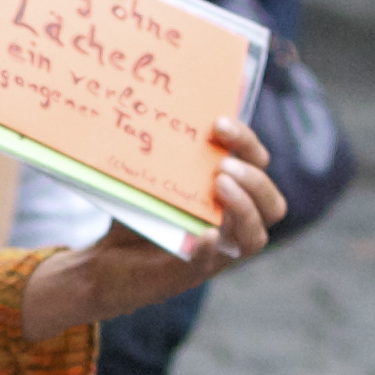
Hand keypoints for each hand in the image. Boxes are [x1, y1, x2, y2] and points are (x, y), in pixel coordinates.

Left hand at [16, 120, 284, 338]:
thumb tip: (159, 100)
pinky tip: (203, 233)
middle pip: (273, 204)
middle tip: (224, 165)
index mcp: (229, 194)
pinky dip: (210, 247)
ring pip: (256, 237)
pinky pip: (212, 262)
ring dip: (245, 209)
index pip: (258, 164)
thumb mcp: (152, 177)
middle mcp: (232, 225)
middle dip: (255, 179)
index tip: (219, 123)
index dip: (247, 141)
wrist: (102, 264)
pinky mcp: (190, 274)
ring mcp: (216, 253)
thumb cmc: (133, 215)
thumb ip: (166, 150)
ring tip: (221, 185)